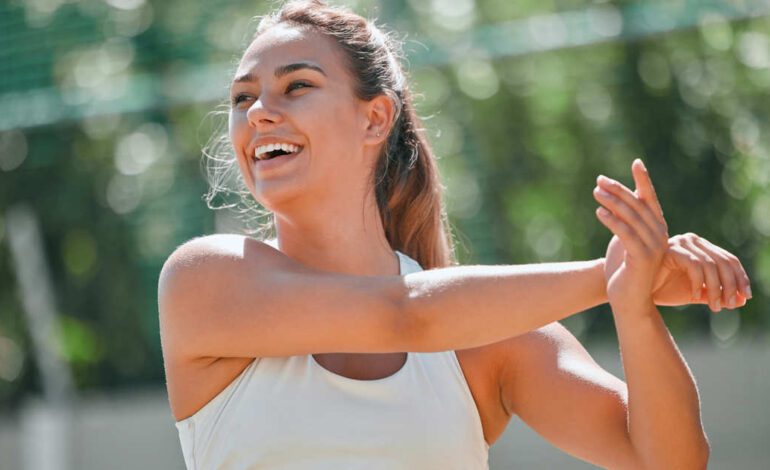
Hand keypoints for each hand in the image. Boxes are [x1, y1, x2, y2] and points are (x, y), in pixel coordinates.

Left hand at [597, 164, 752, 311]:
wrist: (629, 302)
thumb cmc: (624, 272)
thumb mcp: (625, 243)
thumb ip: (625, 224)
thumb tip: (613, 204)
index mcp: (657, 230)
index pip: (650, 200)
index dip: (644, 181)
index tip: (636, 162)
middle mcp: (659, 236)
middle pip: (638, 205)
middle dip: (619, 190)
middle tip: (600, 180)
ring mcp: (653, 247)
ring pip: (632, 218)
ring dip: (613, 202)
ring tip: (596, 192)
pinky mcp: (642, 258)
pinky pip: (626, 234)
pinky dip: (613, 221)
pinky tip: (599, 212)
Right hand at [604, 234, 751, 310]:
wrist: (631, 290)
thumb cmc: (660, 288)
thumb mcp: (692, 292)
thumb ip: (713, 294)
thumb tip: (741, 301)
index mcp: (698, 248)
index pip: (728, 259)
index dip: (740, 279)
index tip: (745, 298)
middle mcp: (691, 241)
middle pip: (724, 261)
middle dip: (732, 285)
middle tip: (731, 305)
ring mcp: (679, 243)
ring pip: (710, 264)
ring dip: (716, 288)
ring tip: (713, 306)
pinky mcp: (668, 250)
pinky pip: (693, 265)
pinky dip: (699, 283)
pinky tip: (696, 296)